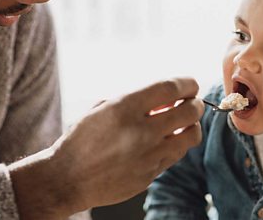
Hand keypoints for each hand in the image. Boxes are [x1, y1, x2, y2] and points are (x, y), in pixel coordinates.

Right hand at [9, 77, 203, 218]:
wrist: (67, 179)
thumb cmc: (82, 139)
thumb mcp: (102, 108)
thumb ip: (135, 100)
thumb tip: (167, 96)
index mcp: (124, 108)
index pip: (170, 87)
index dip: (187, 83)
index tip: (191, 83)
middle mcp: (140, 131)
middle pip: (189, 111)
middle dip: (195, 103)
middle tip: (192, 102)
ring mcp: (148, 155)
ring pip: (191, 136)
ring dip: (192, 125)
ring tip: (185, 122)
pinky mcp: (151, 174)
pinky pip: (176, 155)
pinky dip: (178, 144)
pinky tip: (168, 140)